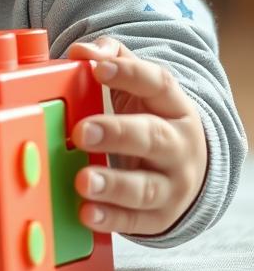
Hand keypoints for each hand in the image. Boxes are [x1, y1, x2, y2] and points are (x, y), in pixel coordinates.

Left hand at [67, 37, 207, 235]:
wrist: (187, 168)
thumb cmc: (148, 118)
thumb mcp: (136, 87)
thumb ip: (110, 60)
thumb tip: (83, 50)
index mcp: (173, 106)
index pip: (157, 84)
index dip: (129, 73)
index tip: (98, 68)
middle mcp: (178, 145)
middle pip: (152, 137)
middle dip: (116, 133)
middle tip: (82, 130)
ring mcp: (172, 184)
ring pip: (146, 186)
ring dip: (113, 184)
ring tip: (83, 180)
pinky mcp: (160, 216)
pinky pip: (136, 220)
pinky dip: (111, 218)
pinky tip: (86, 213)